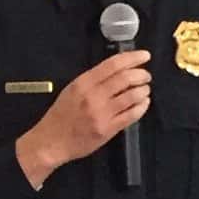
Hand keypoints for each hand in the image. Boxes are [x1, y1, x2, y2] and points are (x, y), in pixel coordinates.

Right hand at [15, 50, 150, 186]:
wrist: (51, 142)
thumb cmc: (61, 116)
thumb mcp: (71, 90)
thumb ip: (92, 80)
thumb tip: (117, 70)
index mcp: (83, 83)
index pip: (113, 64)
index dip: (132, 58)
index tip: (144, 56)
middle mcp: (93, 96)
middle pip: (125, 78)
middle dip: (142, 74)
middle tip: (146, 76)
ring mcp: (102, 114)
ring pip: (132, 96)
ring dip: (143, 90)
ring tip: (145, 90)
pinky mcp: (108, 130)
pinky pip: (131, 115)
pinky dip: (142, 107)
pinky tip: (143, 103)